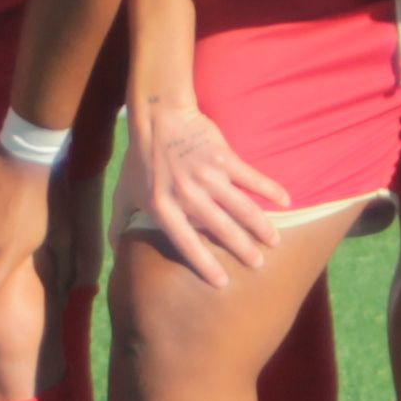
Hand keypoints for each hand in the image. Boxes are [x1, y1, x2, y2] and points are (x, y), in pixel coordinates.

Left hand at [131, 101, 291, 282]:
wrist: (158, 117)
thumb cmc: (139, 159)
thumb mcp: (122, 194)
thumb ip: (117, 224)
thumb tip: (114, 252)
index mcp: (163, 207)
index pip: (187, 243)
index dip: (205, 264)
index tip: (223, 283)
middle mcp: (188, 194)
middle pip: (221, 228)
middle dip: (242, 249)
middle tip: (257, 264)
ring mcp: (208, 175)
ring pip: (241, 206)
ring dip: (260, 225)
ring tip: (274, 241)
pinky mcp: (224, 157)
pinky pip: (251, 177)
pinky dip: (270, 189)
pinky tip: (286, 201)